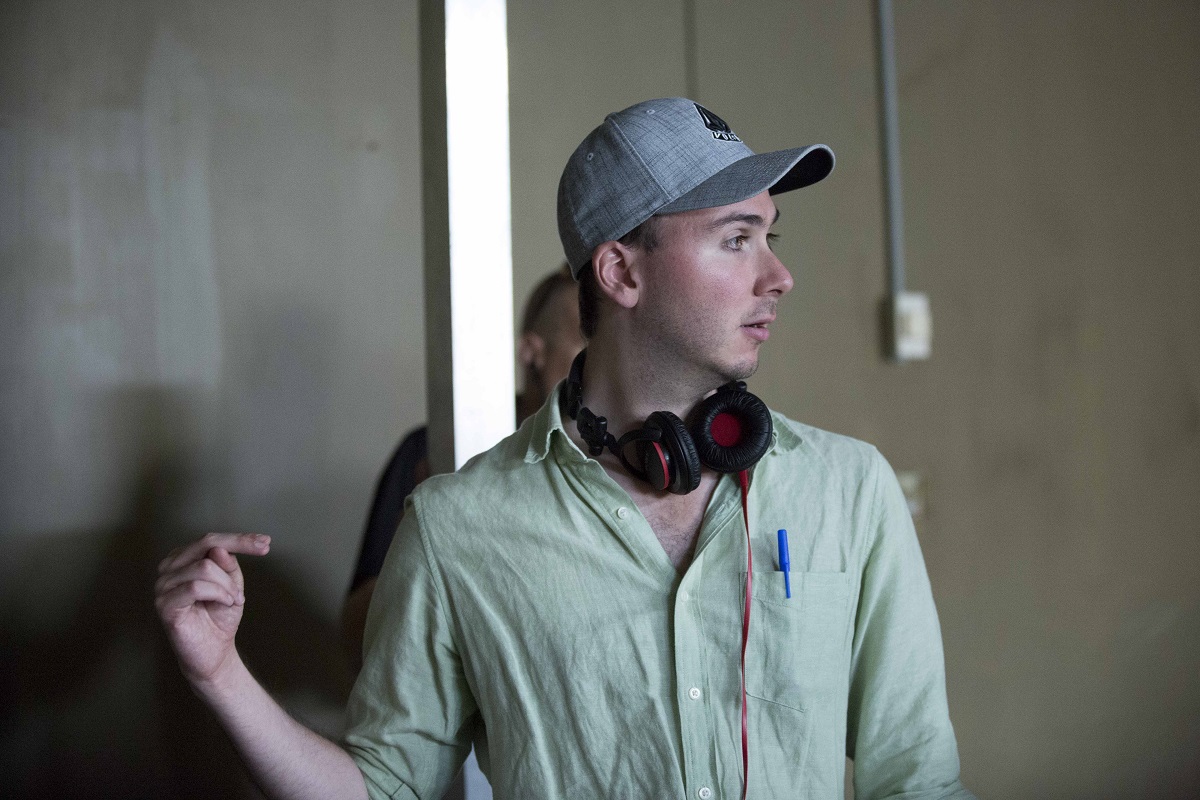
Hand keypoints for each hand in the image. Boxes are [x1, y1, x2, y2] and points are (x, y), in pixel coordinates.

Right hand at [155, 532, 270, 686]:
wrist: (214, 652)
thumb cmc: (220, 617)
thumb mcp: (232, 585)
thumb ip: (228, 565)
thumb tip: (220, 549)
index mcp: (184, 559)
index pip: (211, 540)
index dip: (240, 538)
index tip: (266, 542)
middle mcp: (170, 568)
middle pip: (205, 544)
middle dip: (238, 547)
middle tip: (263, 553)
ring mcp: (163, 585)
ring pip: (204, 567)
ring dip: (228, 584)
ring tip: (235, 599)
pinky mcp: (164, 604)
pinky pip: (195, 587)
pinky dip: (218, 593)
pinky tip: (227, 603)